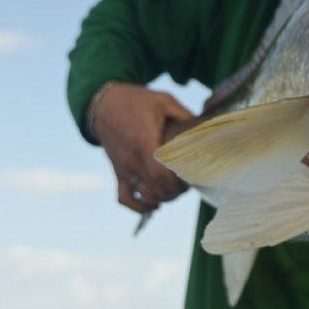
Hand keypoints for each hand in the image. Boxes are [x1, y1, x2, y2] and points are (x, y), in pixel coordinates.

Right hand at [90, 82, 193, 212]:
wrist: (104, 104)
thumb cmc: (136, 101)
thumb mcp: (163, 101)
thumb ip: (184, 115)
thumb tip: (205, 127)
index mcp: (144, 142)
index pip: (161, 175)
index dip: (178, 182)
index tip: (190, 177)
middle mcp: (132, 160)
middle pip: (157, 189)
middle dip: (176, 191)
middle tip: (187, 182)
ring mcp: (123, 168)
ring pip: (144, 197)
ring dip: (162, 198)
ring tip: (174, 189)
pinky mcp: (118, 172)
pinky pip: (124, 198)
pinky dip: (139, 207)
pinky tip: (153, 205)